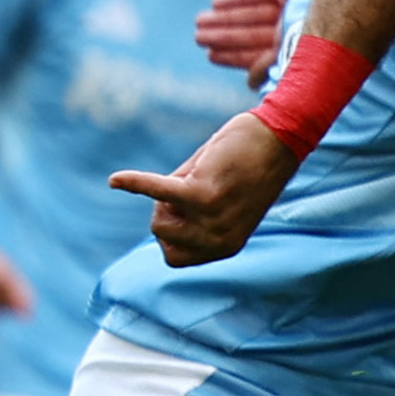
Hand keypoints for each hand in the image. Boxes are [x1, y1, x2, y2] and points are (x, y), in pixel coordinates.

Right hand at [111, 111, 305, 267]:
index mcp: (225, 247)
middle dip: (167, 208)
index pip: (173, 256)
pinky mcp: (203, 193)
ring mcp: (212, 219)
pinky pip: (157, 191)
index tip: (188, 209)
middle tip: (196, 184)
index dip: (172, 230)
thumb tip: (160, 227)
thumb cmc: (247, 167)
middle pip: (160, 235)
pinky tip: (115, 180)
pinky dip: (135, 183)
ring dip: (167, 193)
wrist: (278, 138)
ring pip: (158, 218)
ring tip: (199, 175)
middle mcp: (220, 239)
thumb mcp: (223, 205)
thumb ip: (194, 221)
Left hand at [195, 0, 322, 80]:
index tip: (210, 56)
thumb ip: (273, 68)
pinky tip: (218, 2)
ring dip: (227, 18)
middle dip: (225, 35)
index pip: (260, 55)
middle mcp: (297, 30)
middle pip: (253, 34)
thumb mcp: (297, 60)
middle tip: (197, 37)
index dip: (235, 56)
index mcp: (299, 52)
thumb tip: (252, 83)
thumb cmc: (330, 35)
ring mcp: (296, 5)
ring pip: (253, 13)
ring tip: (200, 22)